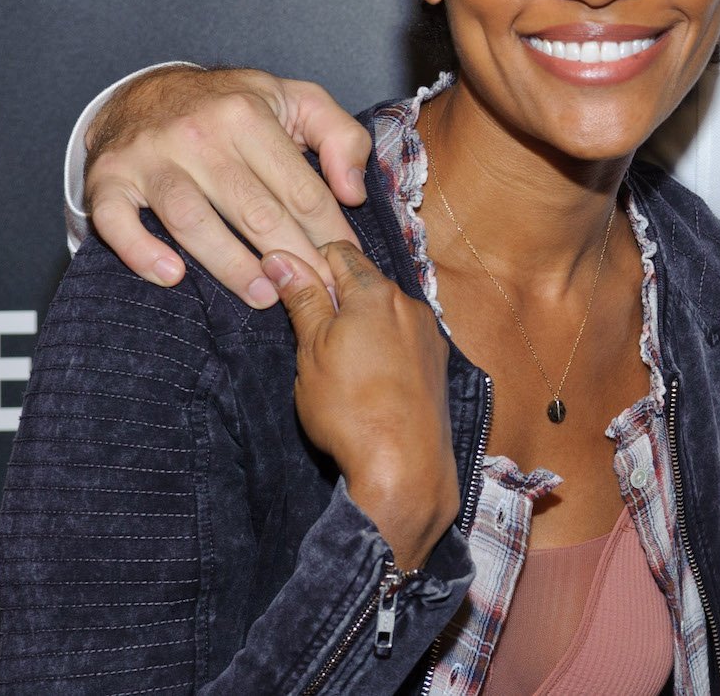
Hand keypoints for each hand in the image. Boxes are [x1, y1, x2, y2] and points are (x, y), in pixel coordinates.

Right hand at [85, 65, 370, 306]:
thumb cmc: (233, 106)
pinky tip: (171, 276)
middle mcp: (198, 133)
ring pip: (193, 220)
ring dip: (230, 265)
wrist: (146, 91)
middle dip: (291, 257)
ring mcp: (149, 156)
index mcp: (248, 114)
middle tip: (315, 292)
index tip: (345, 262)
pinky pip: (116, 221)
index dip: (328, 230)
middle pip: (253, 210)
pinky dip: (140, 251)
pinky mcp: (107, 178)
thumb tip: (353, 192)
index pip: (299, 186)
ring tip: (263, 296)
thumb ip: (341, 138)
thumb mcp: (296, 100)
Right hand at [270, 243, 458, 571]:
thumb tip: (282, 258)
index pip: (339, 253)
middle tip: (307, 328)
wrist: (404, 465)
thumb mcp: (312, 350)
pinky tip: (368, 374)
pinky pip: (404, 337)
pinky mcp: (437, 363)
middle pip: (365, 281)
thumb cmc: (349, 408)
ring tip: (336, 357)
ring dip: (361, 321)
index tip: (291, 288)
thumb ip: (302, 299)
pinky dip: (383, 344)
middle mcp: (410, 304)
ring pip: (386, 311)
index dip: (311, 264)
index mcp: (377, 293)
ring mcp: (429, 334)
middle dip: (336, 295)